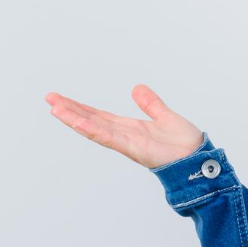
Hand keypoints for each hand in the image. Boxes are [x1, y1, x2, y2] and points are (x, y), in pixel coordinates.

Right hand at [45, 85, 205, 169]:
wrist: (198, 158)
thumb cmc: (185, 144)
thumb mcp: (164, 116)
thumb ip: (150, 104)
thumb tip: (137, 88)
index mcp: (128, 128)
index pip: (99, 116)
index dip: (80, 108)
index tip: (61, 100)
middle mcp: (123, 136)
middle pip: (91, 121)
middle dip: (70, 111)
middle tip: (49, 99)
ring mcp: (126, 143)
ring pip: (94, 129)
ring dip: (74, 119)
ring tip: (55, 108)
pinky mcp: (133, 148)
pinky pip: (109, 137)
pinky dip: (93, 129)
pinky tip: (77, 122)